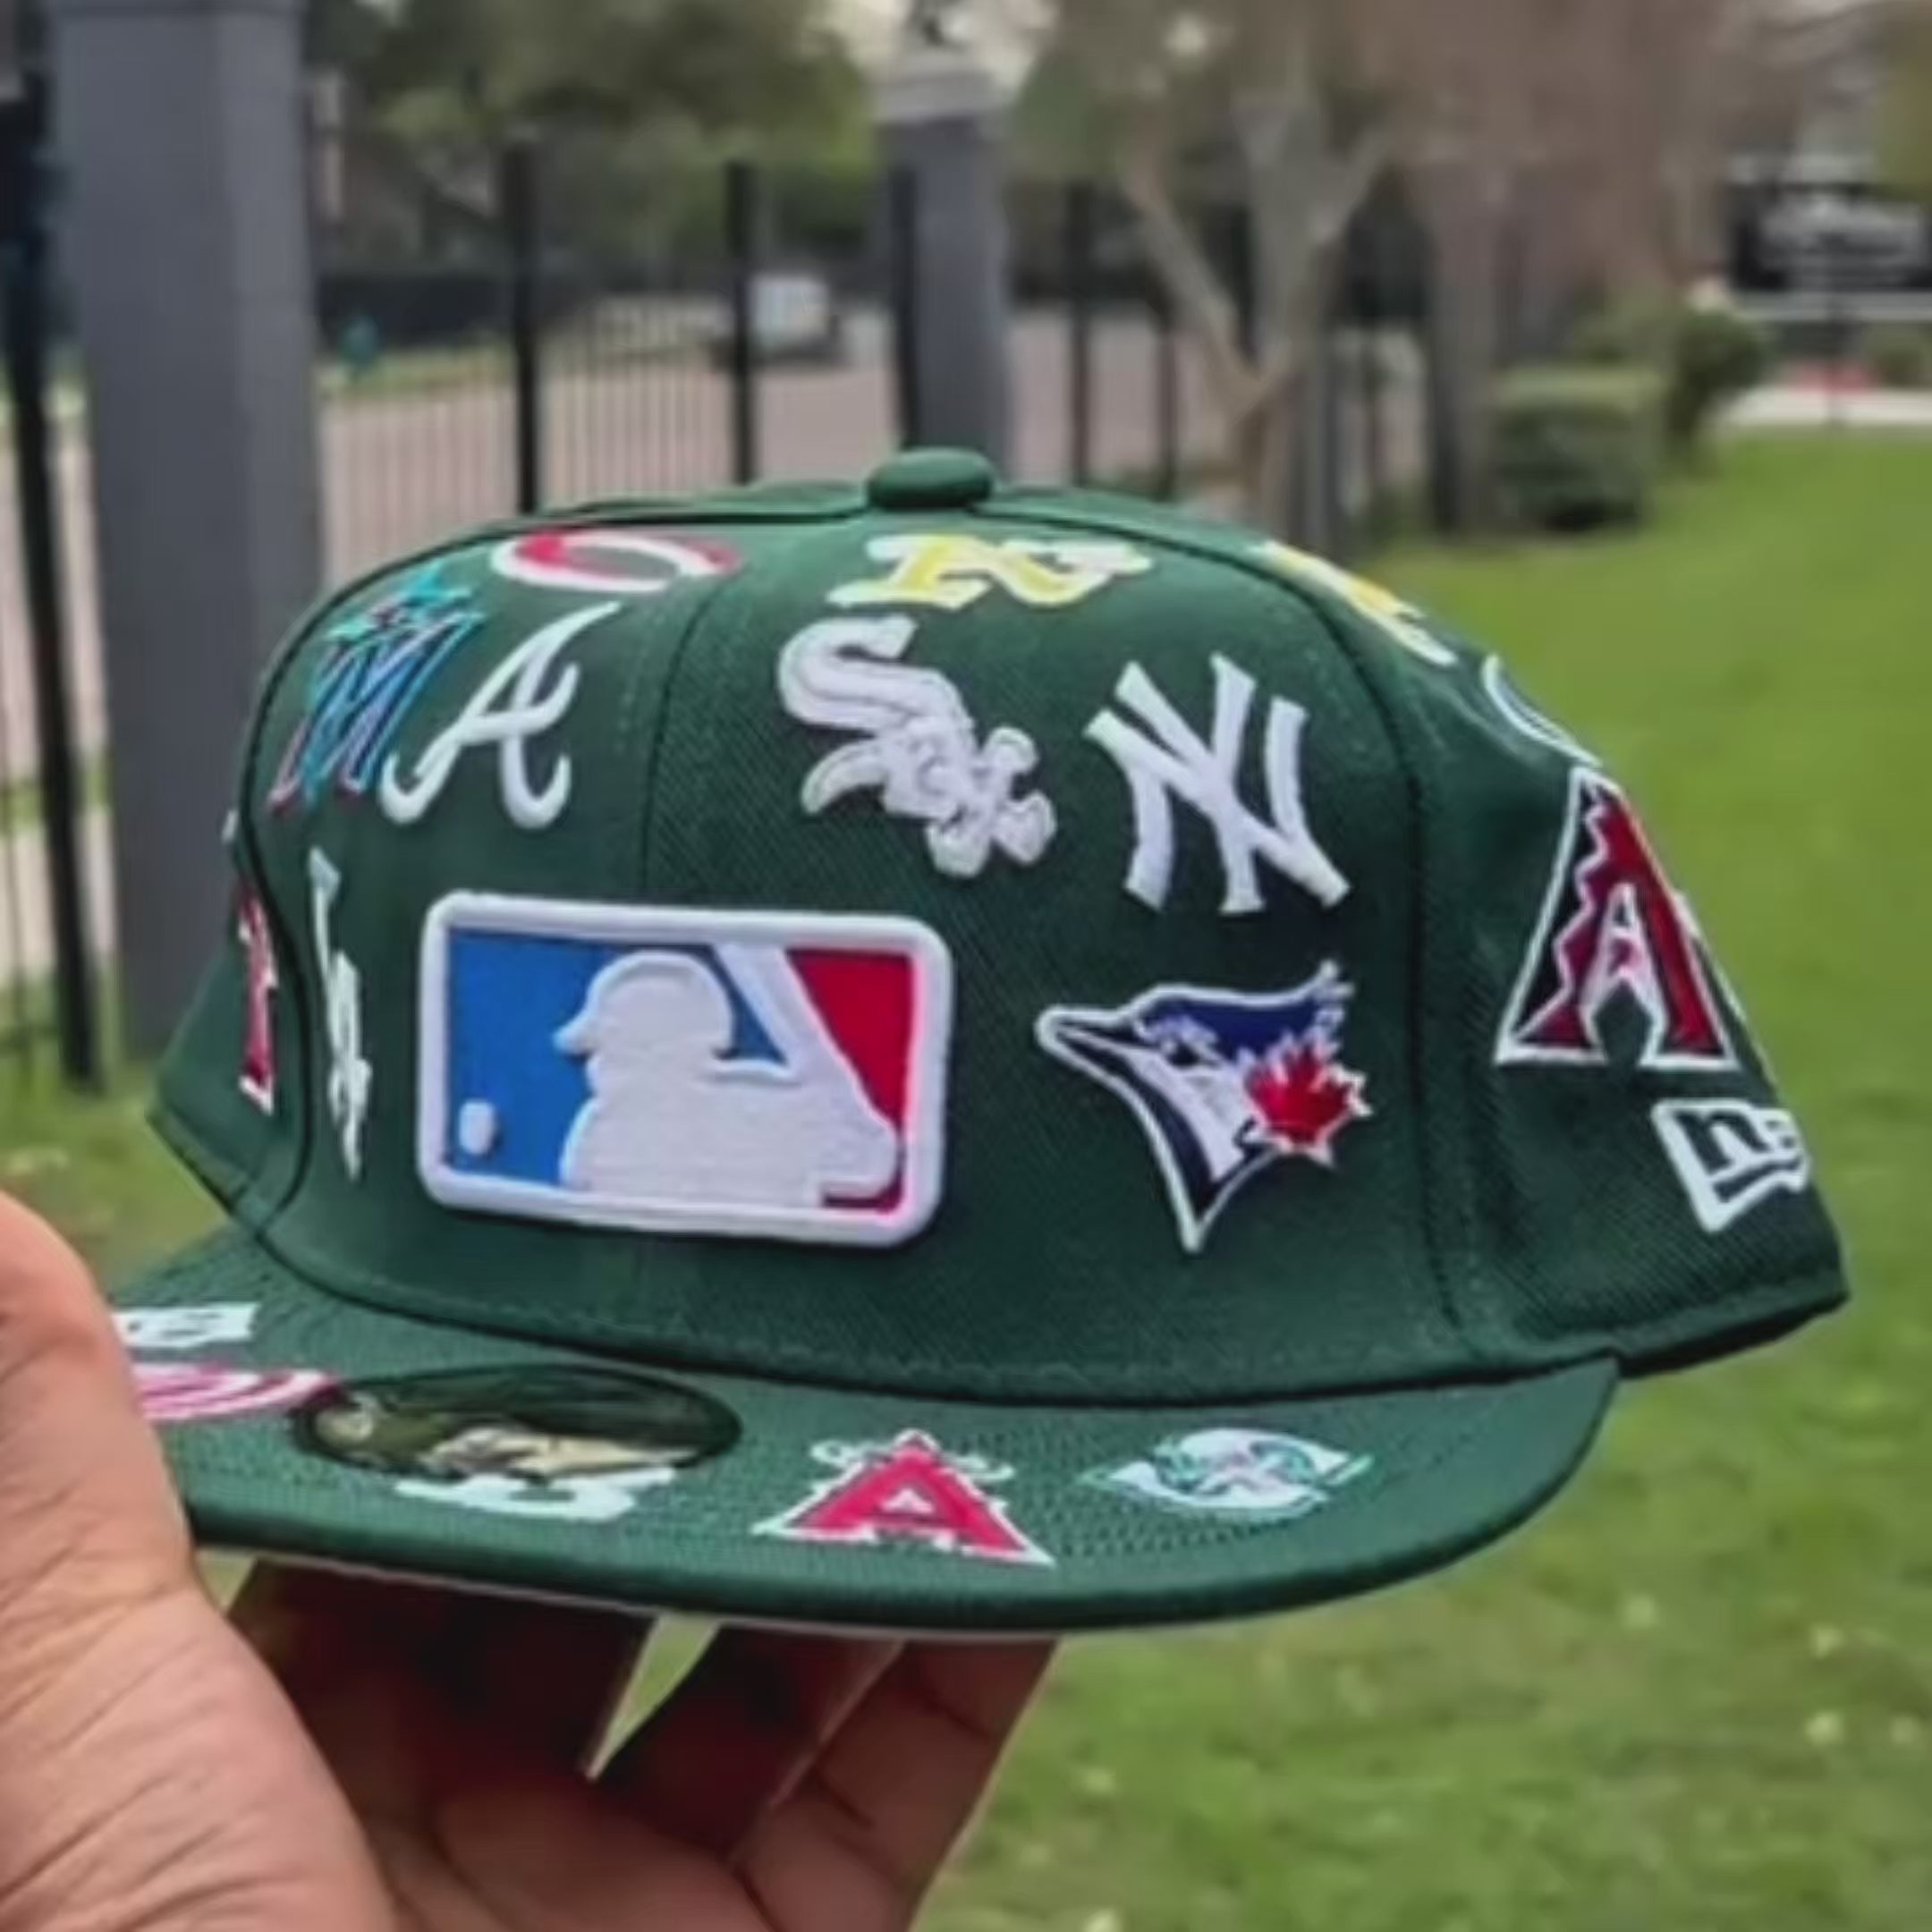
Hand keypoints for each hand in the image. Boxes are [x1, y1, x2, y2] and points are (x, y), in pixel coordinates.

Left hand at [0, 1192, 1052, 1931]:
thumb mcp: (97, 1737)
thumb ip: (63, 1489)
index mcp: (260, 1760)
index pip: (383, 1512)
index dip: (467, 1375)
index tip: (564, 1229)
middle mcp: (439, 1822)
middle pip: (585, 1578)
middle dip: (674, 1437)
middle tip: (773, 1261)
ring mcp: (614, 1904)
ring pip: (750, 1671)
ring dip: (835, 1532)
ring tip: (914, 1367)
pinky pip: (888, 1796)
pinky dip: (964, 1674)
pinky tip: (1031, 1542)